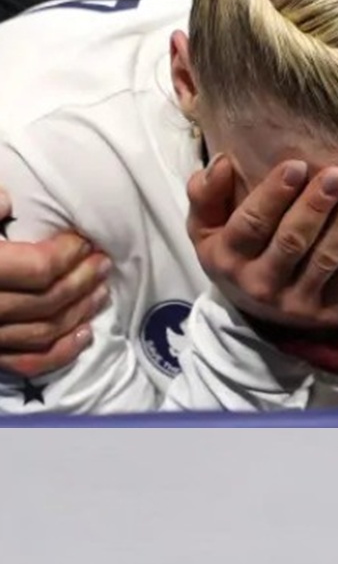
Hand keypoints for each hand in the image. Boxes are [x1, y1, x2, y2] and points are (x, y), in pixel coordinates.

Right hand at [0, 188, 111, 378]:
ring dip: (79, 312)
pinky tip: (84, 336)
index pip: (37, 268)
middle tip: (103, 262)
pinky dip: (60, 353)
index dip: (68, 254)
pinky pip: (26, 362)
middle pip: (47, 301)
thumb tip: (8, 201)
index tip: (84, 239)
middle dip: (82, 280)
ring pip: (43, 333)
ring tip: (101, 291)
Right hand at [187, 156, 337, 330]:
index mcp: (228, 259)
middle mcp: (260, 286)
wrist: (257, 311)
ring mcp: (296, 304)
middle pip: (292, 241)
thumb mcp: (205, 227)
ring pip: (325, 260)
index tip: (297, 164)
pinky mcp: (327, 314)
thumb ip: (205, 194)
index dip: (274, 194)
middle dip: (317, 206)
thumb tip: (220, 162)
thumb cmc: (234, 252)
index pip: (252, 224)